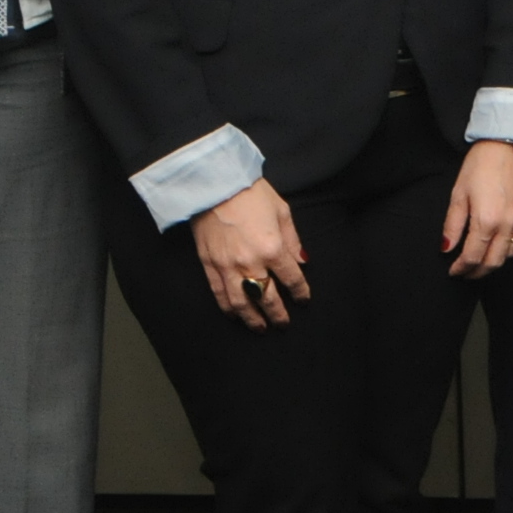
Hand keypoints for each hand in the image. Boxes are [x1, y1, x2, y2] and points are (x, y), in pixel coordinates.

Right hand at [193, 180, 310, 327]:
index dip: (300, 292)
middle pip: (267, 298)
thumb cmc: (251, 193)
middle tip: (283, 324)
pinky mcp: (209, 264)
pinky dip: (228, 308)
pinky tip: (235, 315)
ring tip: (260, 328)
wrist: (215, 184)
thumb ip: (293, 241)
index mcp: (273, 248)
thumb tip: (303, 262)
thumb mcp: (282, 212)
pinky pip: (219, 293)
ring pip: (241, 303)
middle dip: (278, 314)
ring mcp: (227, 266)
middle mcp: (250, 262)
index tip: (303, 300)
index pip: (291, 279)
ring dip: (252, 319)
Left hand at [443, 141, 512, 277]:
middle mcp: (508, 224)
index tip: (453, 271)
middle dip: (477, 272)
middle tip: (465, 273)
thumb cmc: (481, 164)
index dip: (461, 268)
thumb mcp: (459, 193)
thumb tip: (446, 248)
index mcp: (487, 220)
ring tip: (481, 259)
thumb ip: (453, 224)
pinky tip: (497, 240)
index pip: (473, 257)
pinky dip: (508, 246)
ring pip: (510, 253)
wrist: (511, 141)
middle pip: (494, 262)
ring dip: (494, 261)